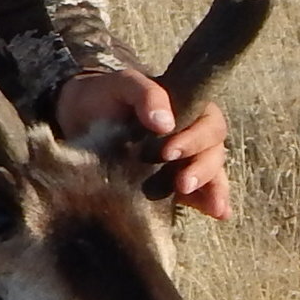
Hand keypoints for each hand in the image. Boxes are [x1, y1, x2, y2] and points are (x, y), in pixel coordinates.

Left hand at [54, 67, 231, 218]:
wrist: (79, 115)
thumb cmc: (107, 95)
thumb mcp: (123, 84)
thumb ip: (146, 93)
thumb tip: (165, 122)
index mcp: (189, 108)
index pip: (209, 124)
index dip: (196, 139)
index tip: (169, 152)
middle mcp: (193, 134)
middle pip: (214, 152)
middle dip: (203, 169)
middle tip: (182, 183)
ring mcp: (186, 160)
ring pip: (212, 174)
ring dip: (212, 190)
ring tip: (204, 204)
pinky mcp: (175, 182)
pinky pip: (201, 193)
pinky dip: (211, 203)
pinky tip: (219, 214)